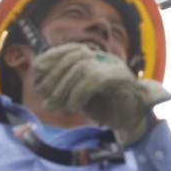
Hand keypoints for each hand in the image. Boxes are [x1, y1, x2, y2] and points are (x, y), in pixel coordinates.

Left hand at [33, 44, 170, 144]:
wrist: (134, 121)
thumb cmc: (106, 108)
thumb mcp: (79, 95)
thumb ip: (62, 88)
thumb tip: (39, 86)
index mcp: (96, 58)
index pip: (72, 49)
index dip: (52, 56)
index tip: (37, 70)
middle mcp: (106, 59)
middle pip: (75, 57)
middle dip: (55, 77)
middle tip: (46, 100)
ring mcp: (115, 67)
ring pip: (83, 67)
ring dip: (64, 89)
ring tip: (58, 106)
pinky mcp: (121, 79)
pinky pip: (94, 80)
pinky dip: (79, 94)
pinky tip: (75, 107)